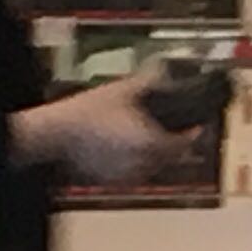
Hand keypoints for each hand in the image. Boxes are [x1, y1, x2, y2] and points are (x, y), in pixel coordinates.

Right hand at [15, 71, 187, 185]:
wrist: (55, 133)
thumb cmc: (87, 112)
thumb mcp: (123, 90)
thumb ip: (149, 80)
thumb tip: (162, 70)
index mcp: (151, 143)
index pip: (182, 145)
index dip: (192, 135)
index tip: (196, 127)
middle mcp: (142, 163)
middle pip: (169, 159)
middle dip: (175, 146)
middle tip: (176, 132)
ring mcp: (124, 175)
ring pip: (151, 168)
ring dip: (157, 157)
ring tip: (153, 139)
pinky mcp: (108, 180)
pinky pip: (131, 174)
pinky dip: (136, 164)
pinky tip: (129, 150)